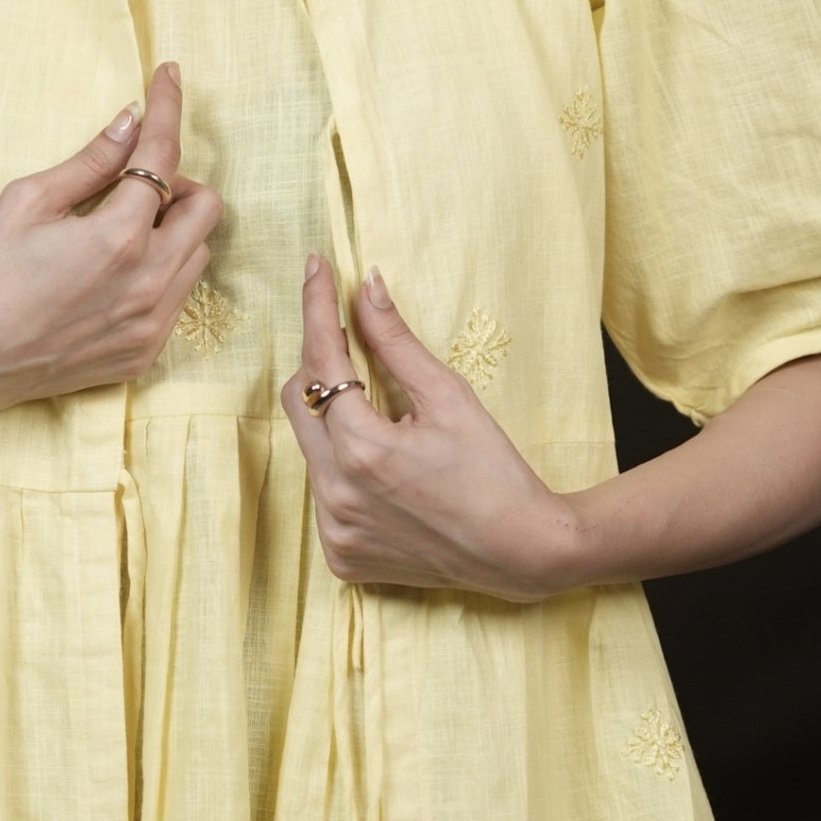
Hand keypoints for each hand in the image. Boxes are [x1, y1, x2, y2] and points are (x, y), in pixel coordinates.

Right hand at [0, 63, 224, 423]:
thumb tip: (129, 122)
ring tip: (120, 232)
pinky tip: (114, 275)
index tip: (170, 77)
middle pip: (206, 207)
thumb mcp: (27, 203)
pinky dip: (160, 273)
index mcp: (118, 236)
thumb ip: (89, 162)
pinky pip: (178, 297)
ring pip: (198, 254)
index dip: (169, 109)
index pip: (163, 156)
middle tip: (132, 183)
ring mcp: (152, 322)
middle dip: (177, 183)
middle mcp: (149, 281)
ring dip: (172, 230)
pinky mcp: (145, 352)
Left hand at [279, 256, 584, 599]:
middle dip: (321, 362)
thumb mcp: (449, 396)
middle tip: (352, 340)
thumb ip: (396, 341)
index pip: (320, 359)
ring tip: (383, 415)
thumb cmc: (494, 471)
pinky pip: (323, 491)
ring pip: (309, 447)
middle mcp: (335, 493)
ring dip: (334, 419)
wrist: (521, 551)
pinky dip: (342, 468)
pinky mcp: (339, 554)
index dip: (317, 307)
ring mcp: (334, 529)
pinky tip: (386, 471)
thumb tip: (366, 287)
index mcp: (361, 449)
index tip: (316, 267)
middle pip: (299, 400)